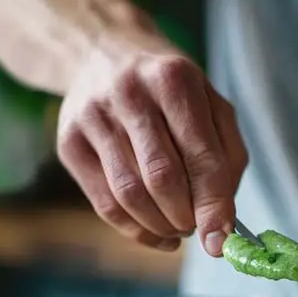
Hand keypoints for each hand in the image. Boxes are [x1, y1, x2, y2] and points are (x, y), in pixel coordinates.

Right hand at [56, 36, 246, 255]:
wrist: (103, 54)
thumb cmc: (170, 91)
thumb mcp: (211, 106)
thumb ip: (228, 160)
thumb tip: (222, 225)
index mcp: (173, 80)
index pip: (200, 155)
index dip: (213, 205)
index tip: (220, 241)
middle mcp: (129, 94)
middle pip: (162, 178)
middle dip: (185, 217)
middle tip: (196, 227)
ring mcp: (93, 117)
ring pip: (130, 196)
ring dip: (160, 226)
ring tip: (178, 227)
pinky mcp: (69, 142)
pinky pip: (105, 203)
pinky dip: (135, 230)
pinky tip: (155, 233)